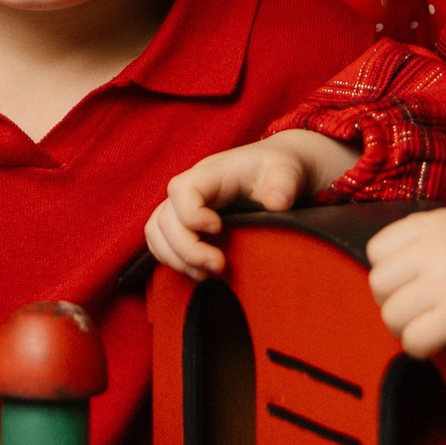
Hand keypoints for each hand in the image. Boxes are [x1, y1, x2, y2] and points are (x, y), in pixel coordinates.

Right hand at [145, 131, 361, 279]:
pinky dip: (173, 260)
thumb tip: (277, 203)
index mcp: (213, 173)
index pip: (182, 189)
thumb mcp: (288, 170)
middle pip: (164, 218)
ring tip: (205, 275)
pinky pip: (161, 241)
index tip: (218, 230)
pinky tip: (200, 272)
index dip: (191, 214)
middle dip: (185, 248)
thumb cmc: (279, 169)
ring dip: (175, 258)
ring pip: (156, 232)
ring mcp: (185, 206)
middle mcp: (192, 189)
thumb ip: (284, 183)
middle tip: (218, 266)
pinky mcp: (186, 222)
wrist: (278, 172)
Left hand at [365, 210, 445, 357]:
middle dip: (391, 301)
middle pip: (379, 284)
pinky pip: (414, 340)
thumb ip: (421, 237)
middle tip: (416, 310)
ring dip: (404, 328)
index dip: (388, 272)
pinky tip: (435, 344)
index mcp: (433, 223)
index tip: (408, 283)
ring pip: (391, 315)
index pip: (376, 250)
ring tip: (426, 327)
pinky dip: (419, 348)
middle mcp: (435, 248)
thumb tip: (383, 269)